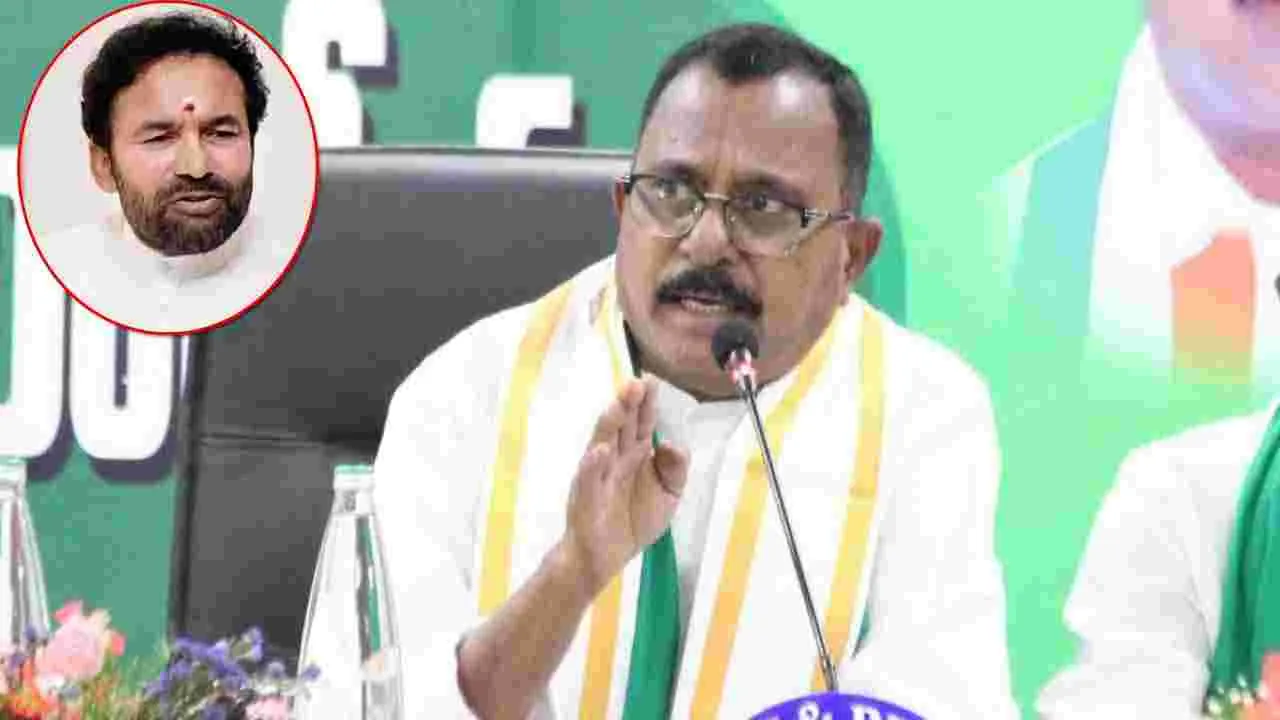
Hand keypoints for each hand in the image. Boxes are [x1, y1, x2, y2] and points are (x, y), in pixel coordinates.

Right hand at [560, 375, 688, 596]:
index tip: (651, 380)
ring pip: (602, 445)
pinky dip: (593, 466)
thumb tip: (672, 443)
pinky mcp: (587, 499)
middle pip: (621, 428)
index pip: (641, 423)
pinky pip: (589, 480)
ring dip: (609, 425)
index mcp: (634, 455)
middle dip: (627, 405)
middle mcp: (615, 460)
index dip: (646, 404)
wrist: (603, 557)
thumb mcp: (668, 495)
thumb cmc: (634, 520)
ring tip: (617, 404)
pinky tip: (600, 452)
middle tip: (636, 382)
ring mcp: (598, 477)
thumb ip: (675, 468)